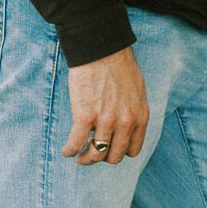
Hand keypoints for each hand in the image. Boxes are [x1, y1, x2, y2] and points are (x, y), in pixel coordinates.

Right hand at [61, 45, 149, 165]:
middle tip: (93, 152)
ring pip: (95, 154)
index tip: (111, 149)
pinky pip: (75, 143)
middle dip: (103, 158)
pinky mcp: (84, 115)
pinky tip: (67, 150)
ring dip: (85, 158)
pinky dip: (69, 150)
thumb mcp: (137, 91)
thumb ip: (134, 112)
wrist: (103, 49)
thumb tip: (125, 128)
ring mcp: (105, 120)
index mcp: (140, 117)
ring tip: (79, 155)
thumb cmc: (120, 65)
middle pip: (113, 157)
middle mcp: (125, 122)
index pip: (132, 150)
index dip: (120, 152)